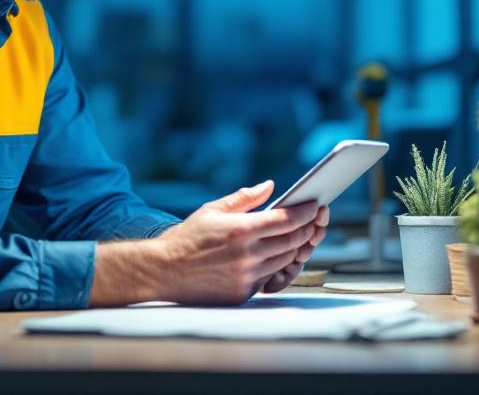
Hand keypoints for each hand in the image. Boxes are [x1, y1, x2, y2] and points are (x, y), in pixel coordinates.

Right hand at [153, 181, 319, 304]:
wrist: (164, 271)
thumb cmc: (187, 238)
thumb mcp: (211, 210)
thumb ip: (244, 198)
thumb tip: (270, 186)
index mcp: (240, 229)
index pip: (286, 220)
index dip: (305, 212)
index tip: (314, 206)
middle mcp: (247, 254)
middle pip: (292, 241)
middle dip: (306, 229)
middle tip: (310, 221)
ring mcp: (247, 276)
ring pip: (285, 260)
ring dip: (294, 248)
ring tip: (295, 237)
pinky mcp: (243, 292)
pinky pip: (269, 277)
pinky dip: (274, 266)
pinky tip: (272, 256)